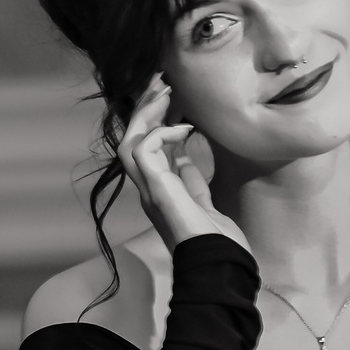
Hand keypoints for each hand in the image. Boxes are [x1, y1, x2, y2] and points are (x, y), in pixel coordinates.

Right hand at [120, 74, 253, 258]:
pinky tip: (184, 127)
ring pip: (130, 142)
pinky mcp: (158, 192)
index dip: (155, 121)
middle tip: (161, 82)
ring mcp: (151, 191)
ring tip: (164, 91)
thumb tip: (186, 157)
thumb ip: (192, 182)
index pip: (147, 148)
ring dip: (146, 114)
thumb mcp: (204, 204)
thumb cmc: (218, 243)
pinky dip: (160, 134)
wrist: (220, 268)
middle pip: (132, 140)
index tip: (172, 99)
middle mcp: (150, 189)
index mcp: (160, 191)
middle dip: (145, 108)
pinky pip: (143, 152)